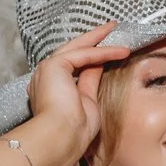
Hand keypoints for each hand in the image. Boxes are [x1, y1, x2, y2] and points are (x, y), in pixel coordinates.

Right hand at [22, 23, 127, 165]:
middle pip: (72, 51)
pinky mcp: (54, 66)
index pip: (73, 66)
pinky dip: (103, 52)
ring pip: (76, 48)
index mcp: (50, 88)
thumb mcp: (87, 102)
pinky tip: (121, 51)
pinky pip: (83, 54)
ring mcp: (47, 70)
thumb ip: (90, 82)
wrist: (61, 138)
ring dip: (98, 38)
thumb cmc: (74, 132)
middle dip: (92, 38)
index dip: (91, 56)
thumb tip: (99, 66)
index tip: (108, 50)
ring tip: (115, 29)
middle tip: (109, 28)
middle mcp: (45, 77)